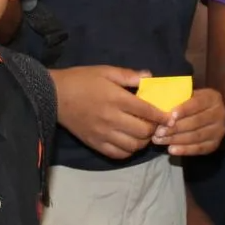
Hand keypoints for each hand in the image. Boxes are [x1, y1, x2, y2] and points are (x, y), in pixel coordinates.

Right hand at [51, 65, 165, 159]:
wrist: (54, 96)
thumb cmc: (81, 80)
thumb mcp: (105, 71)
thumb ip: (129, 75)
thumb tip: (150, 77)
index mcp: (116, 98)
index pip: (147, 111)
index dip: (162, 116)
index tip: (170, 117)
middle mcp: (112, 118)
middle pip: (143, 131)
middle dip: (154, 129)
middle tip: (156, 124)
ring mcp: (103, 133)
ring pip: (133, 146)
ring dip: (143, 141)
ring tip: (144, 134)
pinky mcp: (95, 143)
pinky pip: (118, 154)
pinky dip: (128, 151)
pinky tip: (130, 142)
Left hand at [154, 87, 224, 156]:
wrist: (207, 113)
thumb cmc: (191, 102)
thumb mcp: (188, 95)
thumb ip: (178, 98)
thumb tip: (160, 104)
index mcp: (213, 98)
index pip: (197, 103)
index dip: (183, 110)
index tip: (170, 117)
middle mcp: (220, 114)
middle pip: (196, 122)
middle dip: (176, 128)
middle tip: (158, 132)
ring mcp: (219, 130)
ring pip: (196, 136)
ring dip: (177, 139)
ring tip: (160, 141)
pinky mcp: (215, 143)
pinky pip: (199, 148)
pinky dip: (184, 150)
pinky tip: (171, 150)